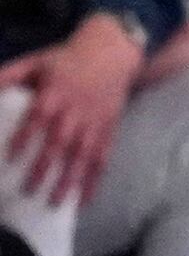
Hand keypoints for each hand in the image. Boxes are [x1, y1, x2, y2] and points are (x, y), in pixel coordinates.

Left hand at [0, 14, 145, 205]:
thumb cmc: (65, 60)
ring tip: (55, 202)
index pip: (39, 117)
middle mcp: (76, 110)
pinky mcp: (109, 129)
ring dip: (69, 179)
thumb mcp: (34, 61)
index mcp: (55, 92)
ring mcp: (95, 121)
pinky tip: (84, 200)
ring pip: (83, 154)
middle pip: (61, 141)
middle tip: (28, 191)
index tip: (11, 159)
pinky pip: (103, 157)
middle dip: (45, 167)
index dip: (25, 137)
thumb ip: (6, 76)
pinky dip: (94, 179)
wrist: (111, 53)